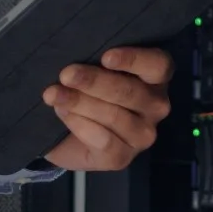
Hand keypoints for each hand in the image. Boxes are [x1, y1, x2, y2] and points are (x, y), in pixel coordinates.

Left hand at [42, 46, 172, 171]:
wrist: (67, 135)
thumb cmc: (86, 92)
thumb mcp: (93, 72)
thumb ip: (94, 62)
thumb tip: (75, 54)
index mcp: (156, 79)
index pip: (159, 65)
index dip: (134, 60)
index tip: (105, 57)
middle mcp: (156, 106)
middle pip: (131, 92)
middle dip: (94, 82)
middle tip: (66, 74)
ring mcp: (143, 135)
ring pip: (115, 116)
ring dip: (80, 103)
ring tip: (53, 95)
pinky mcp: (123, 158)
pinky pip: (103, 140)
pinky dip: (79, 124)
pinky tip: (62, 113)